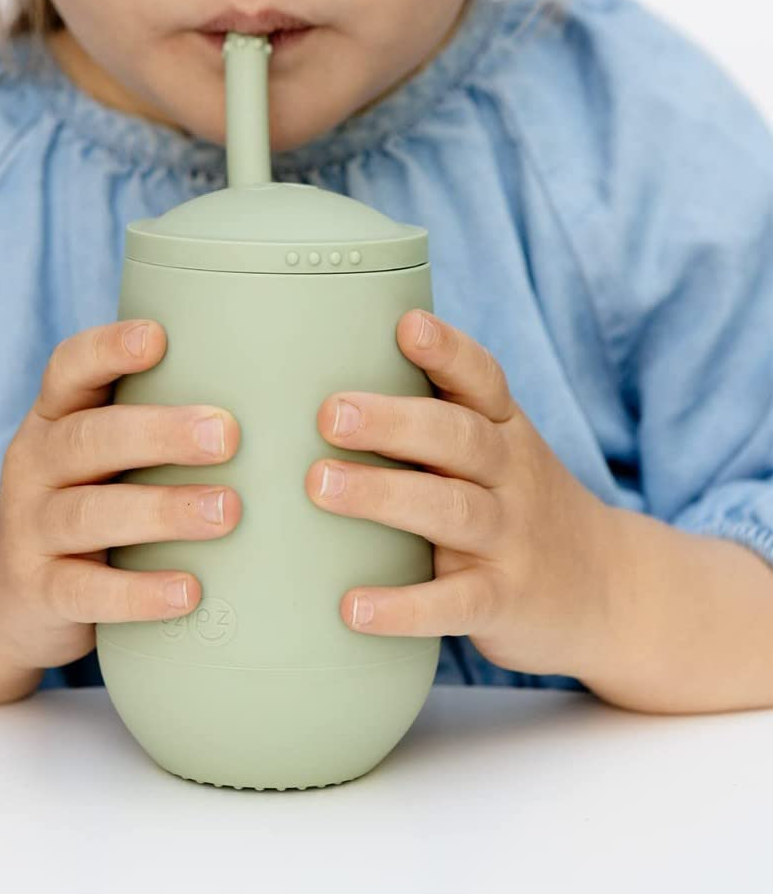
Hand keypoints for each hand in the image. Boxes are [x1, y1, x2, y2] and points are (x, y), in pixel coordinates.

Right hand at [0, 320, 240, 671]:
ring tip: (226, 511)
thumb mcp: (95, 455)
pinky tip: (188, 592)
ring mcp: (30, 529)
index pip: (68, 370)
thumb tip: (266, 392)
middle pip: (90, 439)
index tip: (158, 337)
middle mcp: (34, 465)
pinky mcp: (39, 591)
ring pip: (90, 513)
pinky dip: (138, 593)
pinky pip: (86, 591)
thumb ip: (150, 424)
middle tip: (227, 435)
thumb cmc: (81, 500)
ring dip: (162, 510)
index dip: (107, 350)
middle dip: (160, 433)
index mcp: (54, 419)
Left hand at [305, 309, 619, 678]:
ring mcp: (512, 539)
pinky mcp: (504, 601)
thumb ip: (437, 423)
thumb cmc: (521, 507)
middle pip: (458, 438)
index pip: (483, 380)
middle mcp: (512, 476)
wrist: (613, 592)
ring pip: (451, 510)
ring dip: (383, 495)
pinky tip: (352, 607)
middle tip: (330, 413)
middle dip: (394, 422)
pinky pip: (454, 602)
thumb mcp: (500, 452)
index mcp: (505, 431)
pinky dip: (404, 606)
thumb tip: (329, 389)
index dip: (448, 351)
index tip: (407, 325)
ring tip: (319, 485)